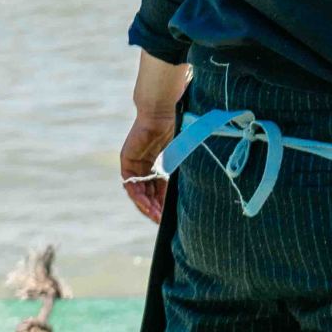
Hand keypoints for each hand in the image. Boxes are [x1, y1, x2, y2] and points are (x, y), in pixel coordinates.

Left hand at [122, 51, 187, 223]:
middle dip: (155, 208)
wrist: (163, 109)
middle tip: (163, 222)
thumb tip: (204, 187)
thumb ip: (186, 169)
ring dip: (146, 205)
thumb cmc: (179, 125)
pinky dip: (137, 195)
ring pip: (139, 190)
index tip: (170, 218)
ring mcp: (136, 162)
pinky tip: (146, 204)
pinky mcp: (127, 160)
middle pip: (149, 192)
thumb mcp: (185, 154)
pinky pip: (130, 183)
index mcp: (161, 162)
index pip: (160, 188)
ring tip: (155, 217)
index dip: (165, 203)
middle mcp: (147, 164)